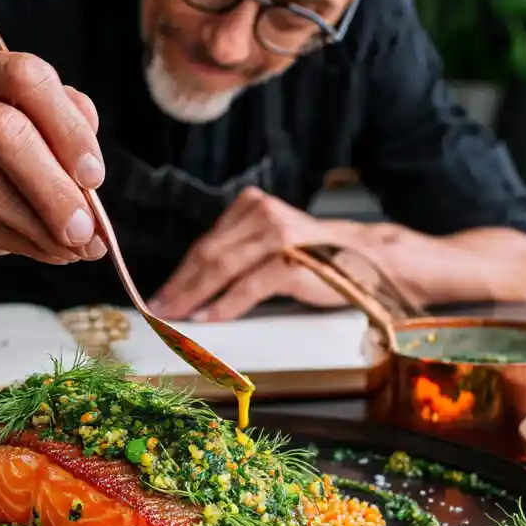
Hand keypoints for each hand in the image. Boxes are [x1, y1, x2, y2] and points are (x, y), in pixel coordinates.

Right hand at [0, 50, 106, 296]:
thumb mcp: (24, 164)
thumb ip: (57, 151)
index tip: (95, 176)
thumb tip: (92, 177)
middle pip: (3, 127)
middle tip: (88, 228)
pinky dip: (12, 240)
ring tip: (72, 248)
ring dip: (39, 222)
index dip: (67, 126)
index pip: (22, 74)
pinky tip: (41, 252)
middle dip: (55, 185)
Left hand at [147, 187, 348, 321]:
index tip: (159, 296)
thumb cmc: (315, 258)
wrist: (366, 260)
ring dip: (194, 297)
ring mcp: (278, 236)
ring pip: (222, 268)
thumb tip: (193, 286)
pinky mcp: (292, 260)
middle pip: (208, 255)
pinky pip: (249, 285)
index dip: (180, 273)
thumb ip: (238, 254)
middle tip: (158, 310)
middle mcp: (262, 215)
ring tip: (176, 317)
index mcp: (252, 207)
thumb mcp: (271, 244)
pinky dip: (225, 304)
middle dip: (179, 287)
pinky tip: (208, 318)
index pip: (206, 243)